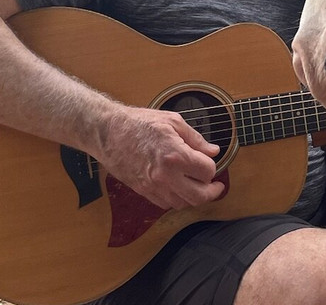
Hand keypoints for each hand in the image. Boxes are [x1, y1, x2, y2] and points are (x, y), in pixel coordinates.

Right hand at [97, 106, 223, 209]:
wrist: (109, 132)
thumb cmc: (140, 123)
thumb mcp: (173, 122)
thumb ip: (196, 139)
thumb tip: (213, 151)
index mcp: (176, 155)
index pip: (207, 171)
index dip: (213, 166)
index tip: (211, 161)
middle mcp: (165, 176)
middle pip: (198, 197)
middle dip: (212, 192)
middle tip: (216, 185)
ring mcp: (153, 187)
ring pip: (182, 204)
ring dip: (194, 196)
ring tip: (197, 184)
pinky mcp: (143, 192)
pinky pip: (165, 204)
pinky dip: (177, 198)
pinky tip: (179, 186)